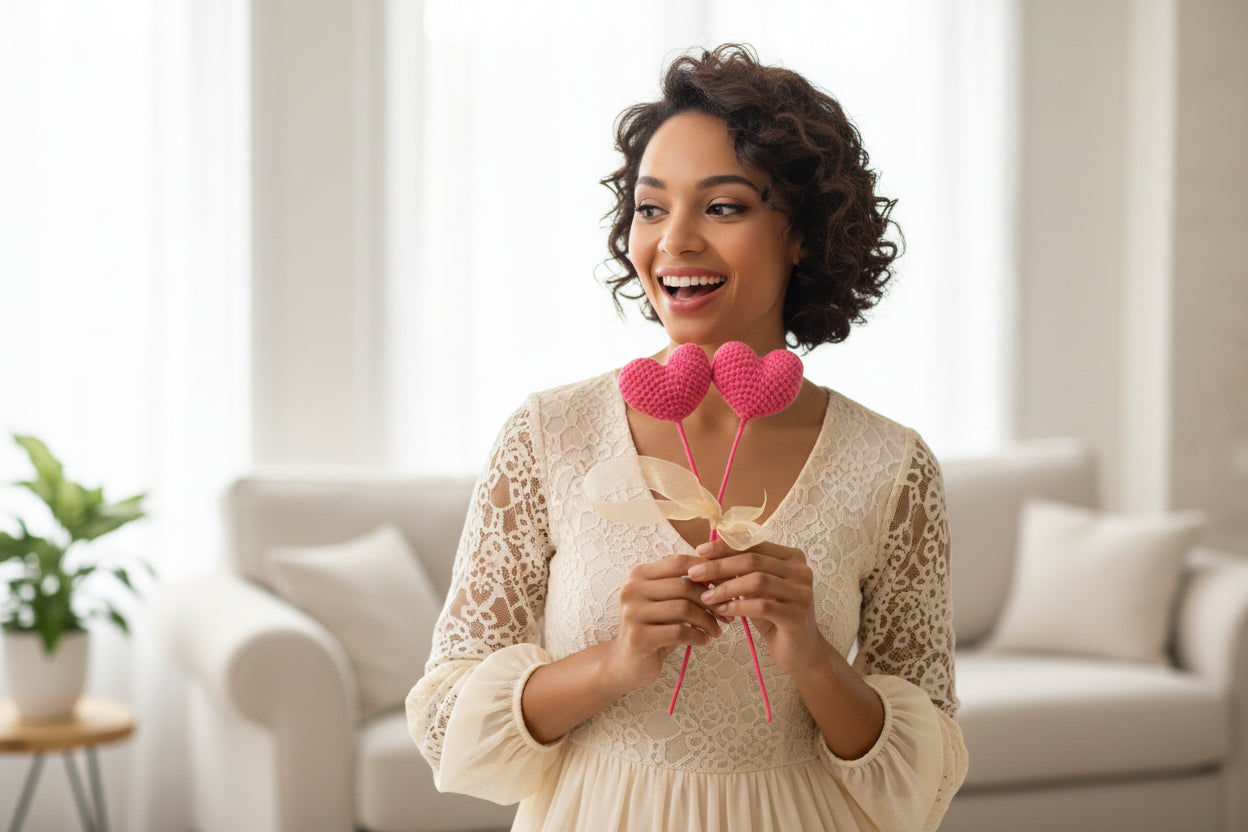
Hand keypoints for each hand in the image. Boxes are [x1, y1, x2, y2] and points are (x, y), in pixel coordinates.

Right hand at [607, 554, 722, 690]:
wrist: (627, 662)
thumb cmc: (654, 628)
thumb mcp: (666, 602)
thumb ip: (684, 585)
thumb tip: (721, 575)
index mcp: (639, 574)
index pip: (679, 563)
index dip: (707, 571)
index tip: (727, 583)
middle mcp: (632, 590)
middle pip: (683, 586)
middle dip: (710, 600)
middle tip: (725, 613)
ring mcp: (632, 613)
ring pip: (683, 609)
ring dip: (707, 620)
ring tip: (716, 630)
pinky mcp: (638, 637)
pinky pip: (679, 632)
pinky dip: (698, 636)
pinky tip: (704, 640)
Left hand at [687, 539, 827, 673]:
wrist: (801, 650)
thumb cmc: (774, 616)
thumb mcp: (756, 589)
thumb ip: (740, 572)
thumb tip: (705, 557)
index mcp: (792, 557)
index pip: (754, 545)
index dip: (725, 547)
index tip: (699, 551)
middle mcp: (801, 571)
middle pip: (753, 560)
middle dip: (719, 566)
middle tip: (694, 574)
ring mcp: (802, 593)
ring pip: (757, 581)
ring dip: (726, 588)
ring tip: (706, 597)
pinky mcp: (797, 615)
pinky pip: (761, 606)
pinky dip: (738, 607)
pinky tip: (722, 611)